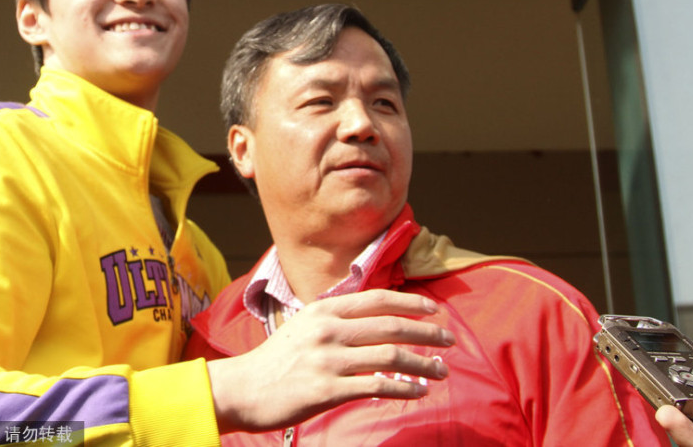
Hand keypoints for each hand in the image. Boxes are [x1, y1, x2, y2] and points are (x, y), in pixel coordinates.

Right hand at [207, 288, 454, 432]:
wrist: (243, 389)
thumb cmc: (277, 360)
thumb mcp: (304, 326)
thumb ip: (337, 320)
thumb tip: (376, 319)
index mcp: (324, 310)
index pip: (378, 300)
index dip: (412, 303)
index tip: (435, 311)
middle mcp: (329, 330)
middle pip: (391, 327)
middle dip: (427, 334)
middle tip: (449, 342)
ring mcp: (328, 360)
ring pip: (390, 357)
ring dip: (423, 364)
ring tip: (441, 371)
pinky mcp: (327, 390)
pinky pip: (377, 387)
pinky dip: (404, 388)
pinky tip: (419, 391)